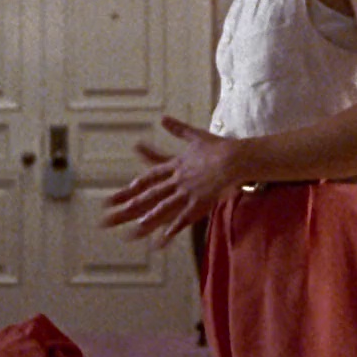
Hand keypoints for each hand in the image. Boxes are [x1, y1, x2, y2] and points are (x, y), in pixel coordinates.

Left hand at [102, 116, 238, 247]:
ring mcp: (186, 192)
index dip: (142, 181)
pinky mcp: (198, 203)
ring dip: (150, 217)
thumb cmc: (219, 147)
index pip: (154, 174)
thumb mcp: (195, 135)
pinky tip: (163, 239)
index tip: (131, 186)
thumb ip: (178, 128)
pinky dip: (173, 229)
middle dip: (135, 202)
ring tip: (137, 227)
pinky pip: (183, 219)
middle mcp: (178, 180)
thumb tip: (163, 117)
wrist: (234, 158)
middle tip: (122, 208)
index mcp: (177, 165)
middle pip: (153, 192)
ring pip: (164, 207)